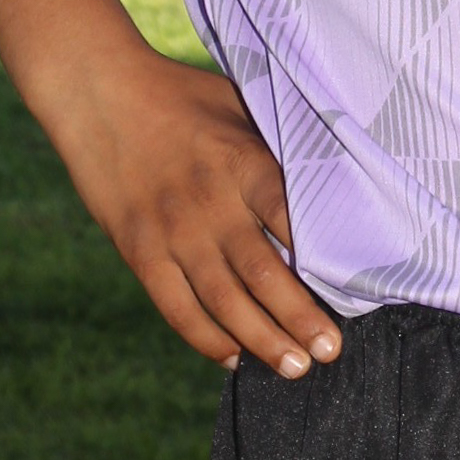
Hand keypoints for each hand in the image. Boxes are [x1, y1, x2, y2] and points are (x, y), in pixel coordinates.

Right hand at [0, 0, 340, 382]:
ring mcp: (172, 230)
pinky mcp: (138, 248)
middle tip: (331, 352)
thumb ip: (276, 146)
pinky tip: (232, 357)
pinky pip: (175, 306)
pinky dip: (204, 337)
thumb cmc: (182, 95)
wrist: (99, 91)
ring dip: (262, 338)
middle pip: (266, 272)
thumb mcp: (240, 105)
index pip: (295, 222)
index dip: (328, 262)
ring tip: (293, 368)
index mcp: (244, 162)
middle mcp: (212, 202)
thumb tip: (334, 174)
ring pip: (224, 300)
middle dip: (302, 318)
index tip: (359, 292)